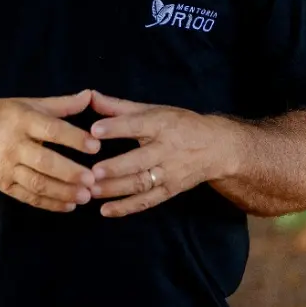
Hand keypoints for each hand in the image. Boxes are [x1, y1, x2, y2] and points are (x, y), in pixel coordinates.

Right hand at [0, 91, 100, 211]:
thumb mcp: (26, 104)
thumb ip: (60, 104)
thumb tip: (90, 96)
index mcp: (21, 120)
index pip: (50, 129)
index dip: (74, 138)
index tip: (95, 146)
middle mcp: (13, 144)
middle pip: (44, 161)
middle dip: (70, 172)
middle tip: (93, 180)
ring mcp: (6, 167)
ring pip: (37, 183)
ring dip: (63, 192)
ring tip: (85, 196)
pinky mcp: (2, 184)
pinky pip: (27, 197)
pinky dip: (49, 203)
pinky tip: (68, 205)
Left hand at [87, 92, 234, 216]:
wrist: (217, 148)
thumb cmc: (180, 125)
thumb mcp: (153, 110)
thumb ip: (119, 107)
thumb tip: (89, 95)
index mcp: (161, 124)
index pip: (137, 126)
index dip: (116, 128)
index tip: (94, 130)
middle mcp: (166, 150)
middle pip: (140, 160)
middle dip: (116, 167)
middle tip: (93, 172)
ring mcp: (169, 173)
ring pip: (141, 183)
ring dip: (116, 189)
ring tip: (92, 191)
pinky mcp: (170, 190)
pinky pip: (147, 201)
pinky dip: (126, 208)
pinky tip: (105, 211)